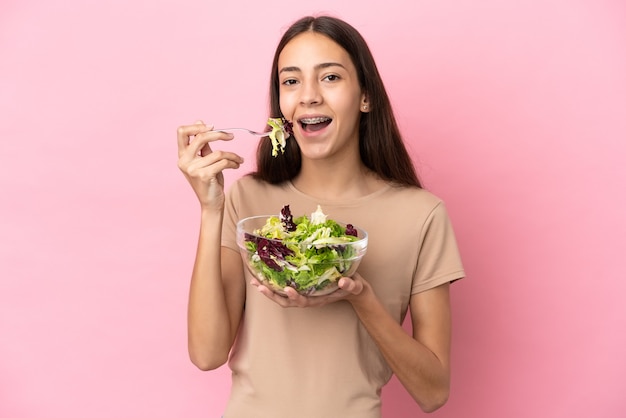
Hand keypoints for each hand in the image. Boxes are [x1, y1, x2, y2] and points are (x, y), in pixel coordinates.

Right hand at [177, 121, 243, 210]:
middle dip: (219, 134)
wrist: (211, 203)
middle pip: (201, 137)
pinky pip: (223, 162)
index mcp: (182, 155)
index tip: (213, 126)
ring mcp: (193, 169)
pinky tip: (237, 165)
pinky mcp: (204, 175)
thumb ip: (203, 144)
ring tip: (238, 159)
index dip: (197, 126)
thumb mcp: (205, 160)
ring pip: (218, 152)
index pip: (182, 132)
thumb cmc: (209, 181)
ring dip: (232, 155)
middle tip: (231, 136)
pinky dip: (233, 162)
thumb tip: (200, 122)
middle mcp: (184, 161)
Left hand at [250, 273, 367, 307]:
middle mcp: (309, 298)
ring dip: (269, 290)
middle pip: (287, 302)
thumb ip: (350, 285)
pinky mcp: (303, 288)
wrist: (353, 289)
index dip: (294, 297)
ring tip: (256, 282)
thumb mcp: (355, 286)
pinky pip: (286, 288)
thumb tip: (342, 282)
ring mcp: (305, 294)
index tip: (288, 289)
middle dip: (273, 295)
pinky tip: (265, 276)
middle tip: (260, 286)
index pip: (304, 301)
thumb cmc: (353, 287)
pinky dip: (274, 284)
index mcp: (319, 299)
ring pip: (283, 297)